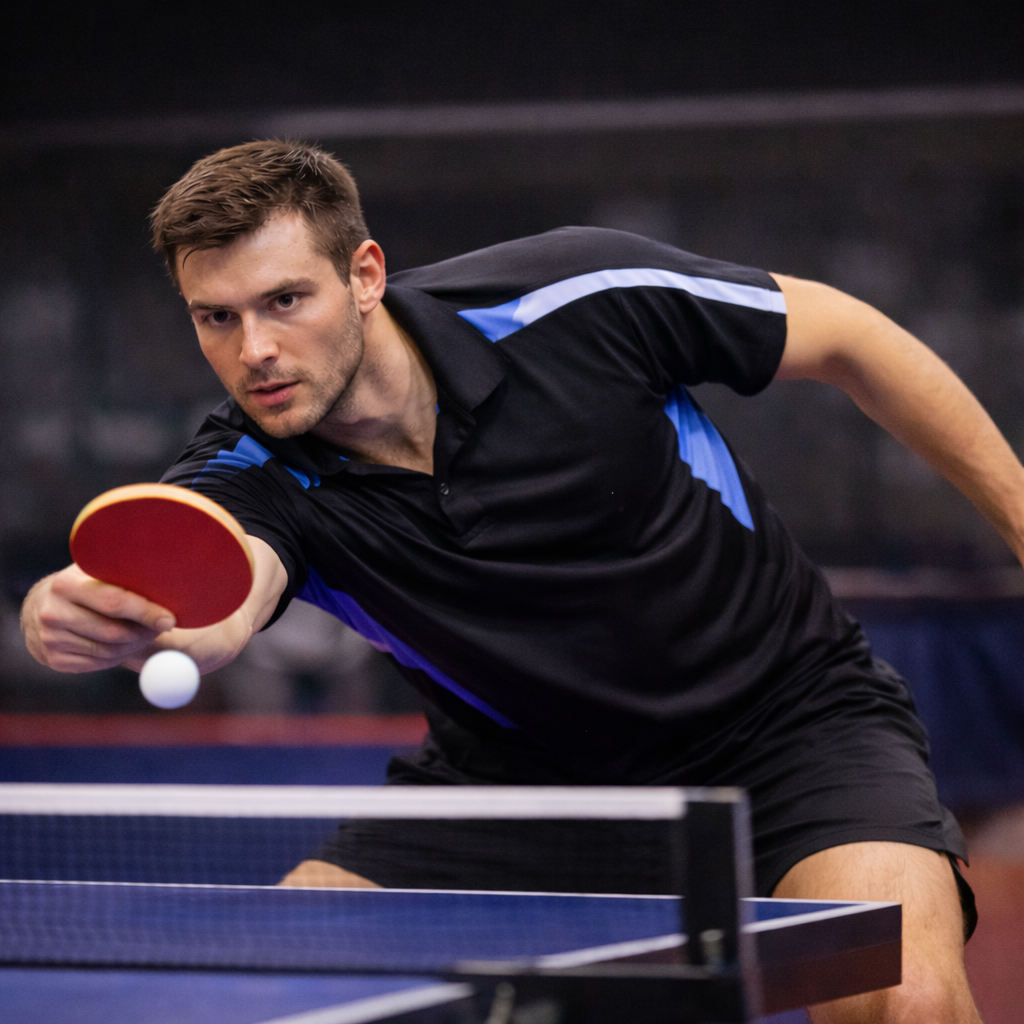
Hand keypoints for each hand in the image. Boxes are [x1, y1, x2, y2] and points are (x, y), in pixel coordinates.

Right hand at [20, 565, 175, 672]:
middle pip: (114, 632)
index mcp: (66, 585)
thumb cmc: (83, 584)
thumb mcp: (96, 570)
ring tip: (147, 633)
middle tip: (163, 626)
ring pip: (109, 651)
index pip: (115, 603)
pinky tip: (127, 643)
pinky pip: (98, 663)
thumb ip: (123, 574)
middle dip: (145, 632)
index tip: (170, 618)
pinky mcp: (54, 660)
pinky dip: (119, 656)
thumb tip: (166, 581)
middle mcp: (53, 613)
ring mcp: (51, 639)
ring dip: (135, 644)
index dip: (146, 612)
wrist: (43, 606)